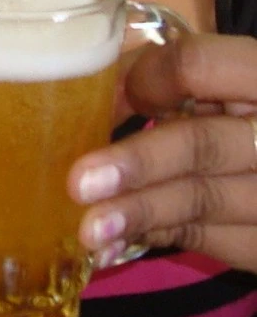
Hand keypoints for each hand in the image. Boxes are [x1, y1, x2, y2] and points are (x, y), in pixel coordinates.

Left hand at [67, 33, 256, 273]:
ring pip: (200, 199)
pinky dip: (149, 238)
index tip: (98, 102)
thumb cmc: (237, 114)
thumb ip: (170, 80)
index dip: (139, 83)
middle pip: (202, 144)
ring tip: (89, 230)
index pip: (196, 67)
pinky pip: (202, 239)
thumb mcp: (221, 84)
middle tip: (80, 183)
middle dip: (137, 162)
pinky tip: (108, 248)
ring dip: (137, 213)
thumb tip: (93, 96)